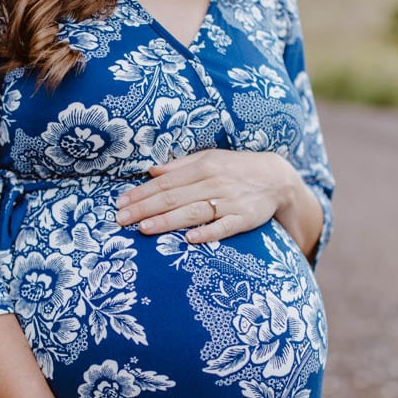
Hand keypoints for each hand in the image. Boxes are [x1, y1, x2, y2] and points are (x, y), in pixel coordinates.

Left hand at [115, 149, 301, 243]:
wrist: (277, 178)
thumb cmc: (235, 168)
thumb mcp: (209, 158)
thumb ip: (180, 166)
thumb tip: (151, 171)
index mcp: (203, 167)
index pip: (166, 182)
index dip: (142, 193)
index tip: (121, 203)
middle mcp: (214, 183)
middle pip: (174, 197)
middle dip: (145, 208)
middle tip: (122, 219)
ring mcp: (230, 202)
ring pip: (193, 212)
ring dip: (168, 221)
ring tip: (144, 229)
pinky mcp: (244, 218)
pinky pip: (224, 227)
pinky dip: (208, 233)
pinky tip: (190, 239)